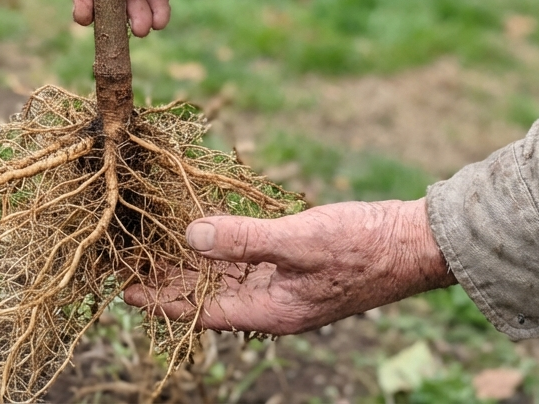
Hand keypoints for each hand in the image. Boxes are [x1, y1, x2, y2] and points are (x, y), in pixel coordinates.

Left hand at [124, 200, 455, 334]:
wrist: (414, 242)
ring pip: (223, 275)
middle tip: (126, 262)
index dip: (160, 300)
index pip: (200, 310)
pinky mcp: (293, 263)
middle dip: (166, 279)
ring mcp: (283, 284)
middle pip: (205, 294)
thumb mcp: (299, 240)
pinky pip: (246, 258)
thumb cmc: (363, 245)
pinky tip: (199, 228)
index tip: (124, 289)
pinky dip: (220, 245)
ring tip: (150, 245)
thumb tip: (192, 234)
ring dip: (189, 260)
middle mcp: (272, 303)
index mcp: (271, 311)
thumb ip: (244, 238)